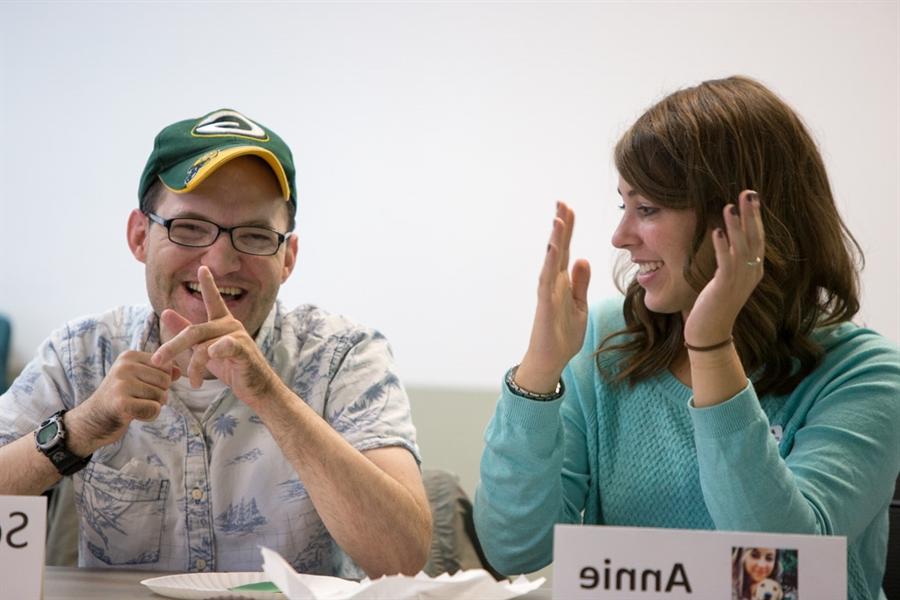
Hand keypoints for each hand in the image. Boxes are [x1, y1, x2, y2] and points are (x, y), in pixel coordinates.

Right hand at [72, 350, 179, 449]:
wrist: (92, 421)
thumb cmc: (120, 399)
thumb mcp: (138, 381)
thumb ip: (159, 373)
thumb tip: (178, 371)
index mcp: (129, 357)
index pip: (166, 366)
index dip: (161, 382)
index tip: (141, 387)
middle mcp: (125, 366)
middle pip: (166, 381)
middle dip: (158, 395)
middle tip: (137, 399)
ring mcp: (122, 384)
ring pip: (161, 396)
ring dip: (153, 407)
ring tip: (134, 406)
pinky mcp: (122, 403)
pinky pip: (154, 409)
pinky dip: (149, 416)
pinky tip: (133, 415)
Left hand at [151, 266, 279, 406]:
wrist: (258, 389)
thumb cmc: (233, 368)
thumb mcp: (205, 350)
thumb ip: (186, 332)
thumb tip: (165, 312)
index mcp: (223, 323)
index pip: (213, 300)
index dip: (208, 284)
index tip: (202, 268)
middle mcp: (231, 325)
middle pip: (194, 331)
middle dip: (173, 346)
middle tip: (157, 360)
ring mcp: (238, 336)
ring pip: (204, 346)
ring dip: (194, 366)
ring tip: (193, 381)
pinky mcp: (244, 350)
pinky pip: (225, 346)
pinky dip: (217, 351)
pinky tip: (213, 355)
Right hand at [516, 202, 590, 393]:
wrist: (551, 359)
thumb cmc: (563, 334)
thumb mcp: (580, 305)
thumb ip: (581, 283)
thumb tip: (583, 259)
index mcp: (564, 281)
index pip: (567, 250)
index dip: (568, 230)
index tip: (569, 209)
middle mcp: (554, 282)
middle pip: (558, 248)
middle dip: (561, 226)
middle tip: (561, 203)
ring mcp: (548, 291)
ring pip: (552, 259)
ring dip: (555, 239)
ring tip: (558, 219)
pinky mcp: (545, 303)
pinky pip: (548, 279)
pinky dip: (551, 262)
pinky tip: (554, 247)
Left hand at [684, 191, 764, 346]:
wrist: (710, 330)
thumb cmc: (715, 302)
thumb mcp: (726, 276)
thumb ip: (730, 258)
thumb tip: (726, 235)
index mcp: (754, 269)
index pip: (759, 237)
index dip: (756, 217)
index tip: (752, 196)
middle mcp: (751, 273)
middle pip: (755, 238)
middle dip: (752, 214)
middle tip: (748, 192)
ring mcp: (740, 280)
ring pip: (741, 248)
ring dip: (736, 226)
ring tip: (730, 206)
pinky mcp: (725, 287)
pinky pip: (725, 262)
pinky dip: (722, 246)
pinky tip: (716, 231)